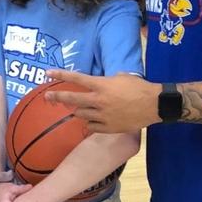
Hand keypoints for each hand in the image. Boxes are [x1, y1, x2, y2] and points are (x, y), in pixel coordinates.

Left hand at [44, 70, 160, 133]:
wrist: (153, 105)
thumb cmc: (139, 87)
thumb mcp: (121, 77)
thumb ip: (107, 80)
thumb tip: (101, 83)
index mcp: (101, 85)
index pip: (76, 78)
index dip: (61, 75)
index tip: (47, 73)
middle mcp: (98, 101)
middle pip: (72, 99)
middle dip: (57, 97)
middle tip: (47, 97)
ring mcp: (102, 116)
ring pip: (80, 114)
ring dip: (79, 110)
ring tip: (81, 108)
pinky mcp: (107, 128)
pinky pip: (91, 126)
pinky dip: (90, 123)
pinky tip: (94, 120)